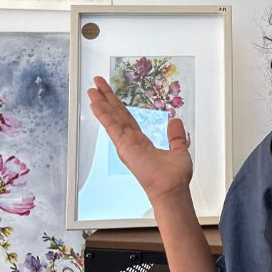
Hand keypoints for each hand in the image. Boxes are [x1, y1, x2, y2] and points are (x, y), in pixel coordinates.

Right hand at [87, 76, 192, 205]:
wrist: (172, 188)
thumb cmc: (174, 177)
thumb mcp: (179, 150)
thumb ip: (175, 136)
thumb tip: (175, 120)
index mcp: (140, 141)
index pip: (126, 117)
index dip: (117, 104)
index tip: (109, 92)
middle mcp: (130, 141)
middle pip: (116, 114)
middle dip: (106, 98)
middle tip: (96, 83)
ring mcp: (125, 143)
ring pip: (111, 118)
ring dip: (101, 103)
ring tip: (91, 90)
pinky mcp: (124, 146)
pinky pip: (112, 127)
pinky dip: (103, 115)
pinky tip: (95, 104)